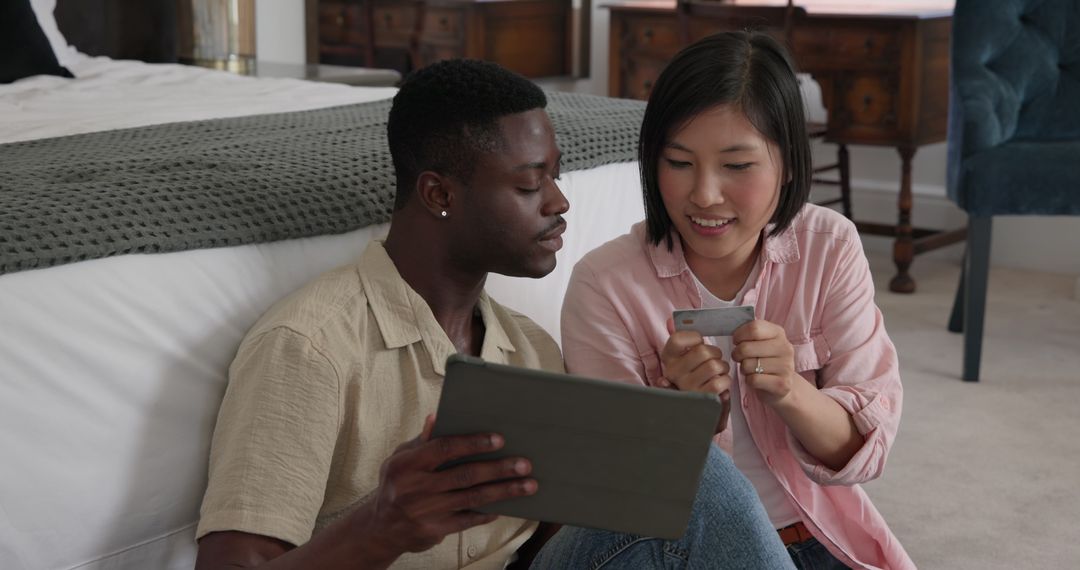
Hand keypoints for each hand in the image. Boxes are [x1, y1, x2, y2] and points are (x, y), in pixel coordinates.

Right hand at [362, 415, 537, 558]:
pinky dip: (488, 511)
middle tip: (524, 464)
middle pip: (465, 474)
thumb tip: (436, 417)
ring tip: (528, 485)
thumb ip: (422, 441)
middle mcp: (416, 488)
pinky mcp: (435, 530)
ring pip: (473, 498)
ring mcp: (427, 511)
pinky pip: (468, 519)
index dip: (473, 443)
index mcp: (407, 464)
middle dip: (499, 469)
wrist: (380, 527)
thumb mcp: (400, 459)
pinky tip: (506, 505)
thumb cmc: (396, 483)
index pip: (444, 448)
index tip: (499, 439)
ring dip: (504, 491)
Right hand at [658, 318, 730, 431]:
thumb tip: (670, 320)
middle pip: (702, 351)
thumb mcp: (684, 357)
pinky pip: (721, 382)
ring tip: (718, 372)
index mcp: (668, 359)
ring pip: (714, 366)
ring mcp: (686, 386)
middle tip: (715, 360)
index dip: (694, 337)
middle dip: (715, 354)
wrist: (694, 410)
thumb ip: (680, 338)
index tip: (699, 342)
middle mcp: (673, 373)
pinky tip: (721, 384)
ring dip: (722, 368)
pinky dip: (726, 381)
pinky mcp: (701, 398)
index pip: (677, 339)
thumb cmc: (693, 376)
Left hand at [731, 319, 798, 406]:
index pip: (754, 328)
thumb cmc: (765, 360)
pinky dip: (749, 381)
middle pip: (746, 348)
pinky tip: (755, 379)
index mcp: (778, 333)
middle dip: (737, 354)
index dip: (739, 335)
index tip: (736, 341)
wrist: (782, 386)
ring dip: (743, 369)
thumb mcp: (761, 342)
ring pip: (748, 365)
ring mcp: (786, 367)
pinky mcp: (782, 384)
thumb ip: (751, 332)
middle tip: (739, 358)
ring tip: (750, 369)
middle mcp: (785, 348)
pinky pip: (753, 380)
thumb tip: (734, 324)